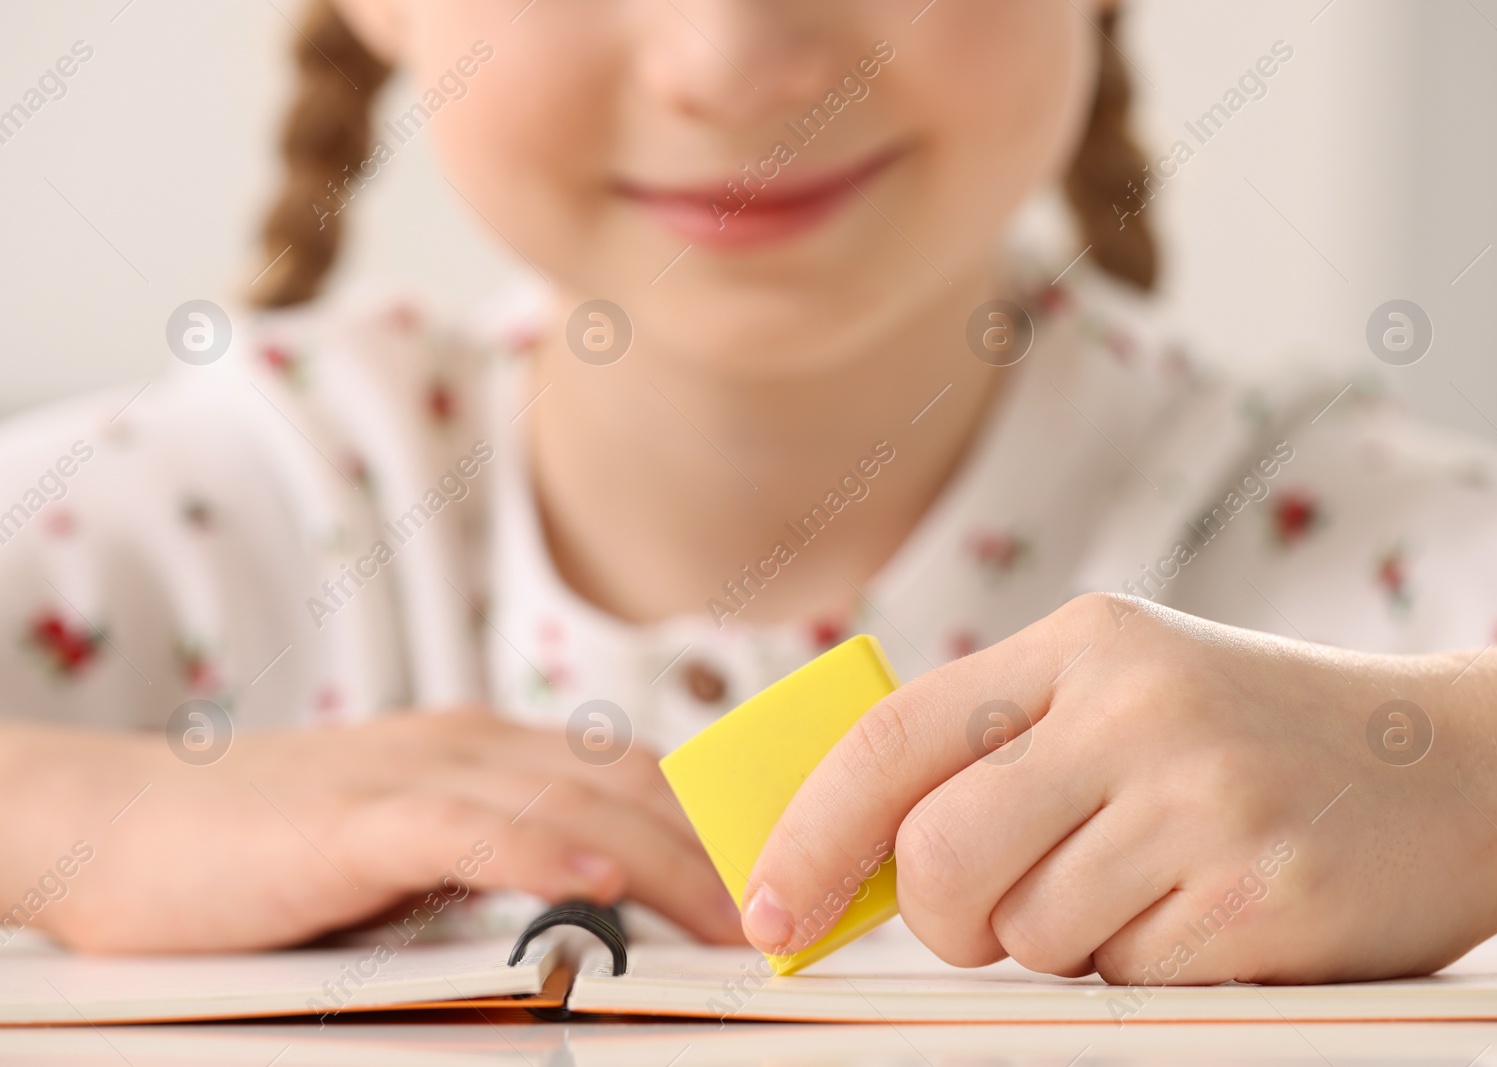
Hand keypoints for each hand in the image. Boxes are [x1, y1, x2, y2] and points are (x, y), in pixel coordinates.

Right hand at [2, 709, 742, 952]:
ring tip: (734, 920)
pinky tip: (596, 888)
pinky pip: (464, 830)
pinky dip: (538, 856)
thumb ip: (496, 854)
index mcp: (488, 750)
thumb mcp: (411, 841)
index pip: (631, 773)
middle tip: (788, 912)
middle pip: (625, 788)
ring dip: (663, 864)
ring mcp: (412, 773)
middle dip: (717, 851)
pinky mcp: (351, 820)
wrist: (125, 826)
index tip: (779, 869)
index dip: (714, 818)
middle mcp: (468, 746)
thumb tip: (596, 899)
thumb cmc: (272, 850)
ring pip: (568, 807)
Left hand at [742, 594, 1496, 983]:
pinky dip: (1142, 968)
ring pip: (1031, 932)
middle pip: (942, 857)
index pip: (896, 736)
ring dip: (1062, 941)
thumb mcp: (1123, 695)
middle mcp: (1139, 707)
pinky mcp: (1260, 902)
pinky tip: (1208, 912)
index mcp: (1085, 641)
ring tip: (1145, 886)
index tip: (773, 907)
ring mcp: (1205, 802)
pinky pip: (1126, 979)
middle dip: (944, 919)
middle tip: (993, 914)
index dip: (814, 830)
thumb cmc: (1248, 737)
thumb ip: (995, 754)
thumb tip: (854, 856)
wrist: (1450, 768)